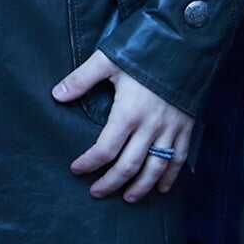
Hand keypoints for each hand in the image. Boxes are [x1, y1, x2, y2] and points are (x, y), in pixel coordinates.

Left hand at [54, 51, 194, 201]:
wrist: (187, 45)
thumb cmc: (144, 52)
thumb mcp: (108, 60)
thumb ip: (81, 79)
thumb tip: (56, 95)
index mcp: (127, 113)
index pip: (104, 149)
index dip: (89, 164)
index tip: (76, 170)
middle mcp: (150, 127)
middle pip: (129, 166)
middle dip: (111, 183)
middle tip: (96, 192)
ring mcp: (171, 130)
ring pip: (155, 169)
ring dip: (141, 187)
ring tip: (127, 198)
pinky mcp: (187, 128)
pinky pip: (179, 159)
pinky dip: (170, 177)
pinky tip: (162, 188)